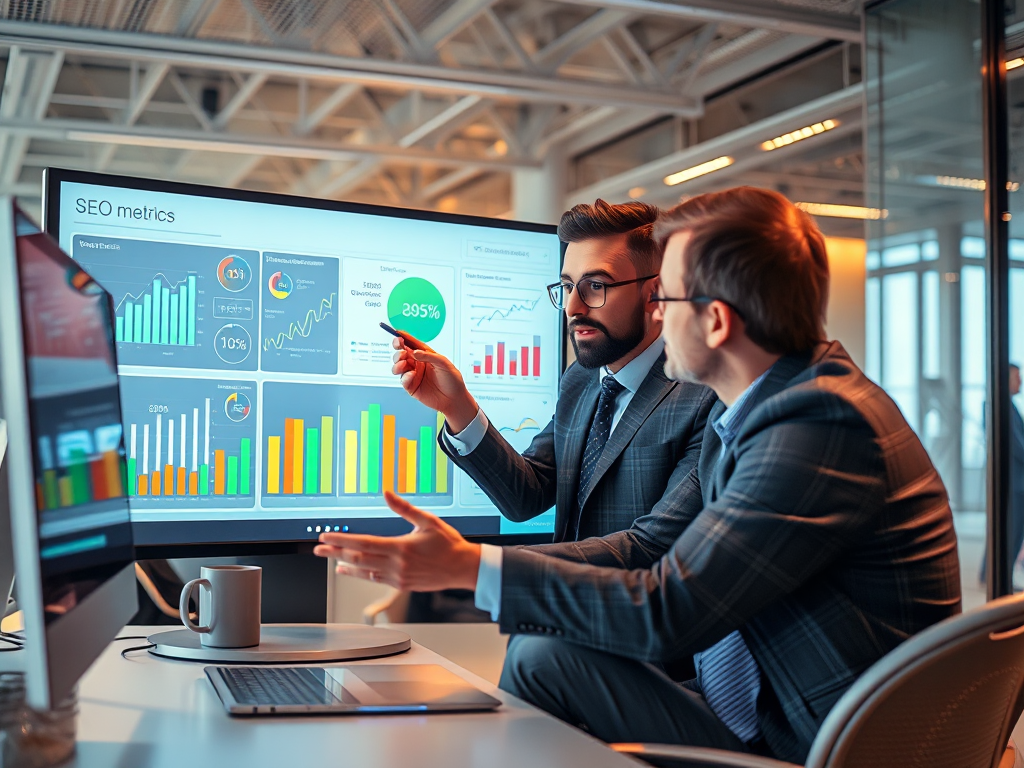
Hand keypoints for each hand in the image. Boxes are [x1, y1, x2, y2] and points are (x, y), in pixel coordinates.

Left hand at [313, 491, 480, 591]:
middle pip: (357, 559)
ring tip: (331, 560)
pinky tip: (351, 570)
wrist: (462, 568)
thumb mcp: (427, 521)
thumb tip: (386, 493)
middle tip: (318, 550)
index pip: (363, 543)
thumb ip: (403, 508)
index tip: (325, 537)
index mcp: (400, 547)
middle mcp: (396, 565)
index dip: (341, 540)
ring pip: (364, 572)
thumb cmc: (448, 544)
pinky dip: (360, 574)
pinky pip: (375, 579)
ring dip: (345, 565)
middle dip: (335, 553)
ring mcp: (398, 577)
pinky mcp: (401, 585)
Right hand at [391, 332, 477, 432]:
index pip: (412, 344)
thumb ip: (428, 356)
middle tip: (401, 350)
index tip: (397, 334)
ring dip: (398, 363)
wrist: (455, 399)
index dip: (404, 338)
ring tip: (403, 363)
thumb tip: (414, 352)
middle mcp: (418, 364)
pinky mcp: (411, 387)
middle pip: (402, 354)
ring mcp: (414, 375)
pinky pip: (403, 380)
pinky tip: (412, 375)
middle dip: (399, 350)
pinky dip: (405, 376)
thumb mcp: (444, 363)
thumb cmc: (452, 380)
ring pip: (398, 366)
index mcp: (425, 355)